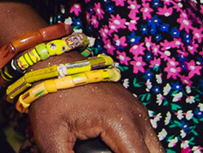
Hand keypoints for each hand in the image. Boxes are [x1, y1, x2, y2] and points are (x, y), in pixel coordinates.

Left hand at [29, 80, 163, 152]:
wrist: (51, 59)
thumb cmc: (49, 94)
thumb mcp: (50, 136)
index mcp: (121, 122)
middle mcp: (136, 115)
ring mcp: (136, 109)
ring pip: (153, 148)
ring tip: (105, 152)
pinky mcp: (131, 107)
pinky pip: (144, 137)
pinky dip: (136, 149)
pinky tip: (115, 151)